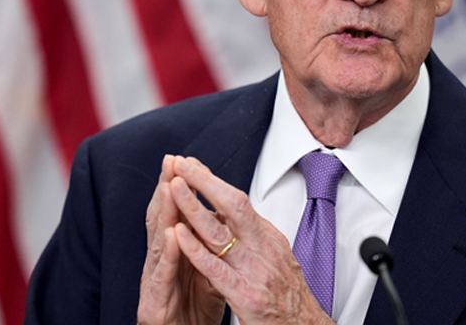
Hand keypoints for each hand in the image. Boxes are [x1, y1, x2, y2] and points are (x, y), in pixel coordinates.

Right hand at [138, 155, 225, 324]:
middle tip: (171, 162)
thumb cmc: (191, 315)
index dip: (177, 188)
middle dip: (166, 190)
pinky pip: (163, 279)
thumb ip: (205, 249)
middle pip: (161, 223)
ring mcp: (154, 288)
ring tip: (170, 186)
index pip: (173, 216)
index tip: (184, 161)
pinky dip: (168, 256)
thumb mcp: (204, 276)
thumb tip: (218, 219)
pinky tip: (172, 235)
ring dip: (164, 214)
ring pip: (158, 245)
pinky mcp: (154, 308)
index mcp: (172, 259)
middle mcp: (159, 268)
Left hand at [168, 156, 332, 324]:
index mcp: (269, 240)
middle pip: (232, 206)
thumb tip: (230, 215)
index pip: (238, 202)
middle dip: (204, 182)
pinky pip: (216, 269)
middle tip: (182, 165)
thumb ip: (253, 238)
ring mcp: (255, 273)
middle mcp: (264, 251)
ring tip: (175, 187)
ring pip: (220, 232)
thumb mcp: (276, 260)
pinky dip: (196, 250)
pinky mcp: (246, 297)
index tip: (193, 167)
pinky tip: (179, 234)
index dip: (213, 182)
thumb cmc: (290, 301)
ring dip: (194, 207)